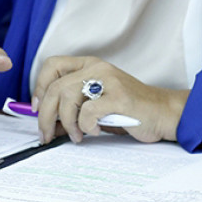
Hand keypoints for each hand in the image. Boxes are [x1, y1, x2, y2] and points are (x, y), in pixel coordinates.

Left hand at [33, 56, 188, 144]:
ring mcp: (109, 81)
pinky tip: (95, 131)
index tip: (37, 108)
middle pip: (55, 87)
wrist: (164, 112)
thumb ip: (74, 108)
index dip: (39, 87)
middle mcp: (97, 68)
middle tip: (47, 134)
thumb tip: (48, 124)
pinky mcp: (119, 97)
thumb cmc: (129, 110)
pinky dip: (86, 126)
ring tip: (78, 135)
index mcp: (90, 65)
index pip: (52, 65)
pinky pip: (88, 112)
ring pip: (68, 98)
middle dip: (45, 115)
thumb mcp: (98, 104)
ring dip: (67, 123)